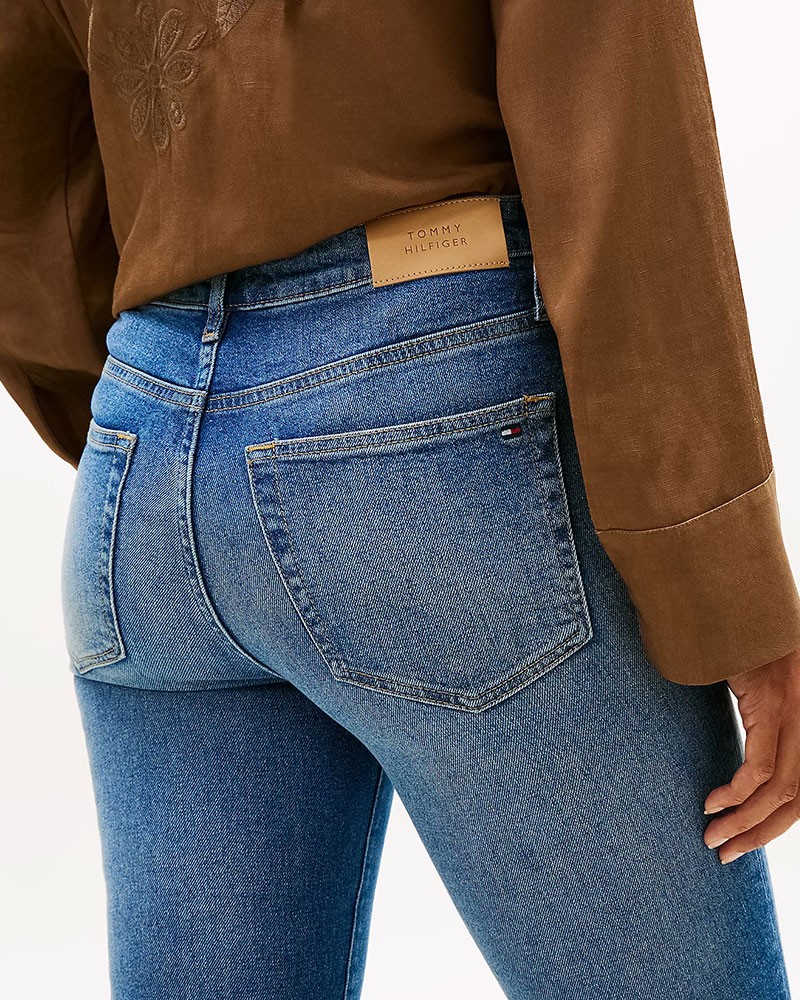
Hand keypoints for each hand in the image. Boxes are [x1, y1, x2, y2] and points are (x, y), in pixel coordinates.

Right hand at [703, 647, 799, 862]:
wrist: (744, 603)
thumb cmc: (747, 645)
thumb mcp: (764, 692)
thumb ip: (763, 726)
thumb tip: (741, 766)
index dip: (776, 825)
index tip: (744, 840)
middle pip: (796, 800)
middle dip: (759, 833)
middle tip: (726, 852)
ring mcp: (796, 715)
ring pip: (780, 791)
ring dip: (744, 822)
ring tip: (714, 837)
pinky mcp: (774, 705)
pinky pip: (760, 767)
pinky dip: (737, 793)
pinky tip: (713, 802)